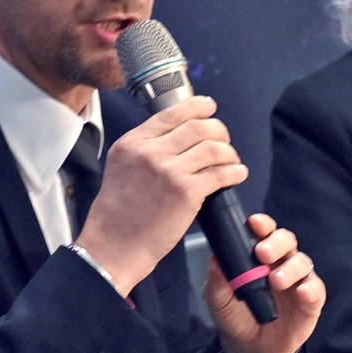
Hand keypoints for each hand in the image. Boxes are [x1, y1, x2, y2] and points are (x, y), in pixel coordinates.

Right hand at [74, 96, 246, 294]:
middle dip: (218, 129)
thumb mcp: (121, 167)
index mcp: (133, 143)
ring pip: (213, 147)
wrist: (114, 246)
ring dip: (228, 152)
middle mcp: (150, 152)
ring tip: (231, 160)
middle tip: (223, 139)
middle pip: (197, 126)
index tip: (209, 107)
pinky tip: (237, 174)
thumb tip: (176, 138)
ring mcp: (170, 171)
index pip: (171, 113)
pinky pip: (220, 173)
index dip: (197, 107)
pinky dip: (234, 172)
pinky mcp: (187, 192)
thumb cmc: (117, 215)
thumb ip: (144, 149)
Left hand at [207, 213, 322, 352]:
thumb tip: (215, 258)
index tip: (254, 223)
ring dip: (291, 267)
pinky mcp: (311, 302)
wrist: (248, 349)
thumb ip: (217, 280)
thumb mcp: (218, 299)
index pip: (265, 233)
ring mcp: (297, 281)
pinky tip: (301, 292)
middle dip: (276, 242)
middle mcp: (281, 263)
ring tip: (276, 280)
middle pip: (287, 241)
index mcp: (260, 256)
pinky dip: (311, 288)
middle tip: (263, 252)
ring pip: (302, 262)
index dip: (262, 225)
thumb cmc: (235, 316)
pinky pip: (316, 290)